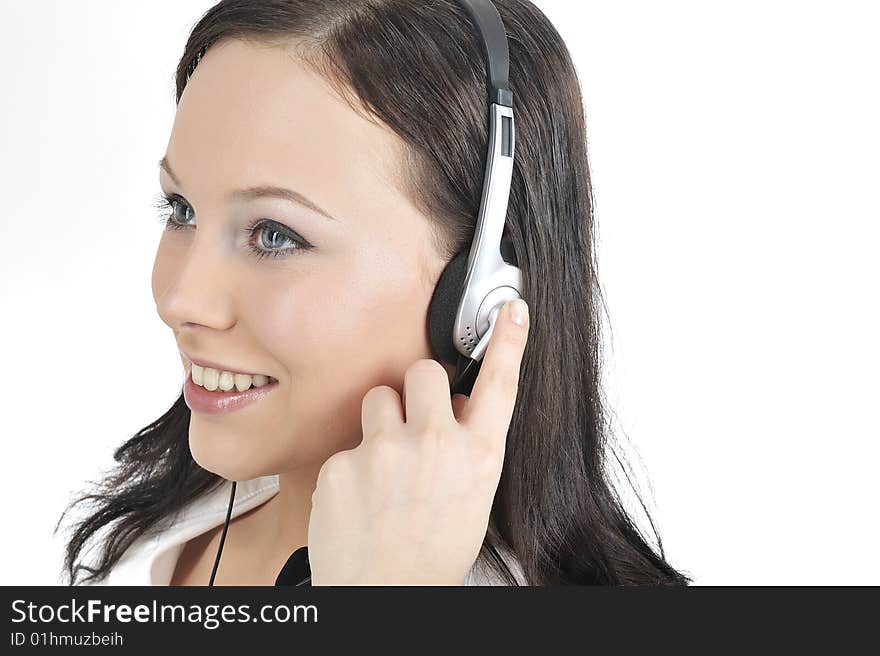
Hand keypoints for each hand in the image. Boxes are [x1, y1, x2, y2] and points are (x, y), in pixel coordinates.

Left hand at [307, 298, 529, 584]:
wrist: (386, 596)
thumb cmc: (433, 551)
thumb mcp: (471, 496)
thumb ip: (465, 446)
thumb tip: (452, 404)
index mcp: (476, 456)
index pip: (499, 386)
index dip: (509, 343)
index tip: (512, 310)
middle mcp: (434, 445)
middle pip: (423, 370)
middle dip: (418, 387)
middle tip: (414, 418)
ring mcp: (384, 452)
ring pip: (378, 398)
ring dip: (381, 421)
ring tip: (384, 466)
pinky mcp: (342, 464)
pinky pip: (348, 443)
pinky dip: (353, 465)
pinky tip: (360, 498)